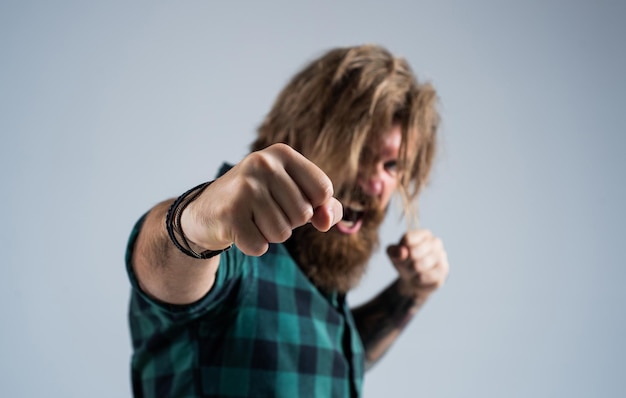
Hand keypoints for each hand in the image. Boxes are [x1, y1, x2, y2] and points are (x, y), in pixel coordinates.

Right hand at [182, 143, 342, 255]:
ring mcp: (244, 187)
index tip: (289, 201)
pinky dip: (253, 246)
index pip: (323, 190)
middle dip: (288, 222)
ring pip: (282, 233)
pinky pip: (259, 246)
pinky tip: (239, 230)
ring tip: (252, 219)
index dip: (313, 206)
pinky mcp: (229, 212)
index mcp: (282, 153)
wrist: (206, 212)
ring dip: (269, 235)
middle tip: (264, 211)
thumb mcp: (294, 195)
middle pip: (303, 214)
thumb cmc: (260, 202)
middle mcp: (263, 163)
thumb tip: (326, 221)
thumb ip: (325, 206)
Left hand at [386, 229, 449, 300]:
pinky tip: (420, 277)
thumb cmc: (405, 262)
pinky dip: (420, 278)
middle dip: (406, 262)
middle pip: (413, 252)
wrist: (414, 280)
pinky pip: (428, 275)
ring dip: (412, 271)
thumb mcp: (394, 255)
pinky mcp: (444, 269)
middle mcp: (435, 241)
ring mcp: (441, 255)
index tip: (401, 254)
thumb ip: (394, 251)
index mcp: (422, 234)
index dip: (401, 250)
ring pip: (420, 264)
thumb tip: (401, 252)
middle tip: (407, 265)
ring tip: (413, 271)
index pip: (408, 238)